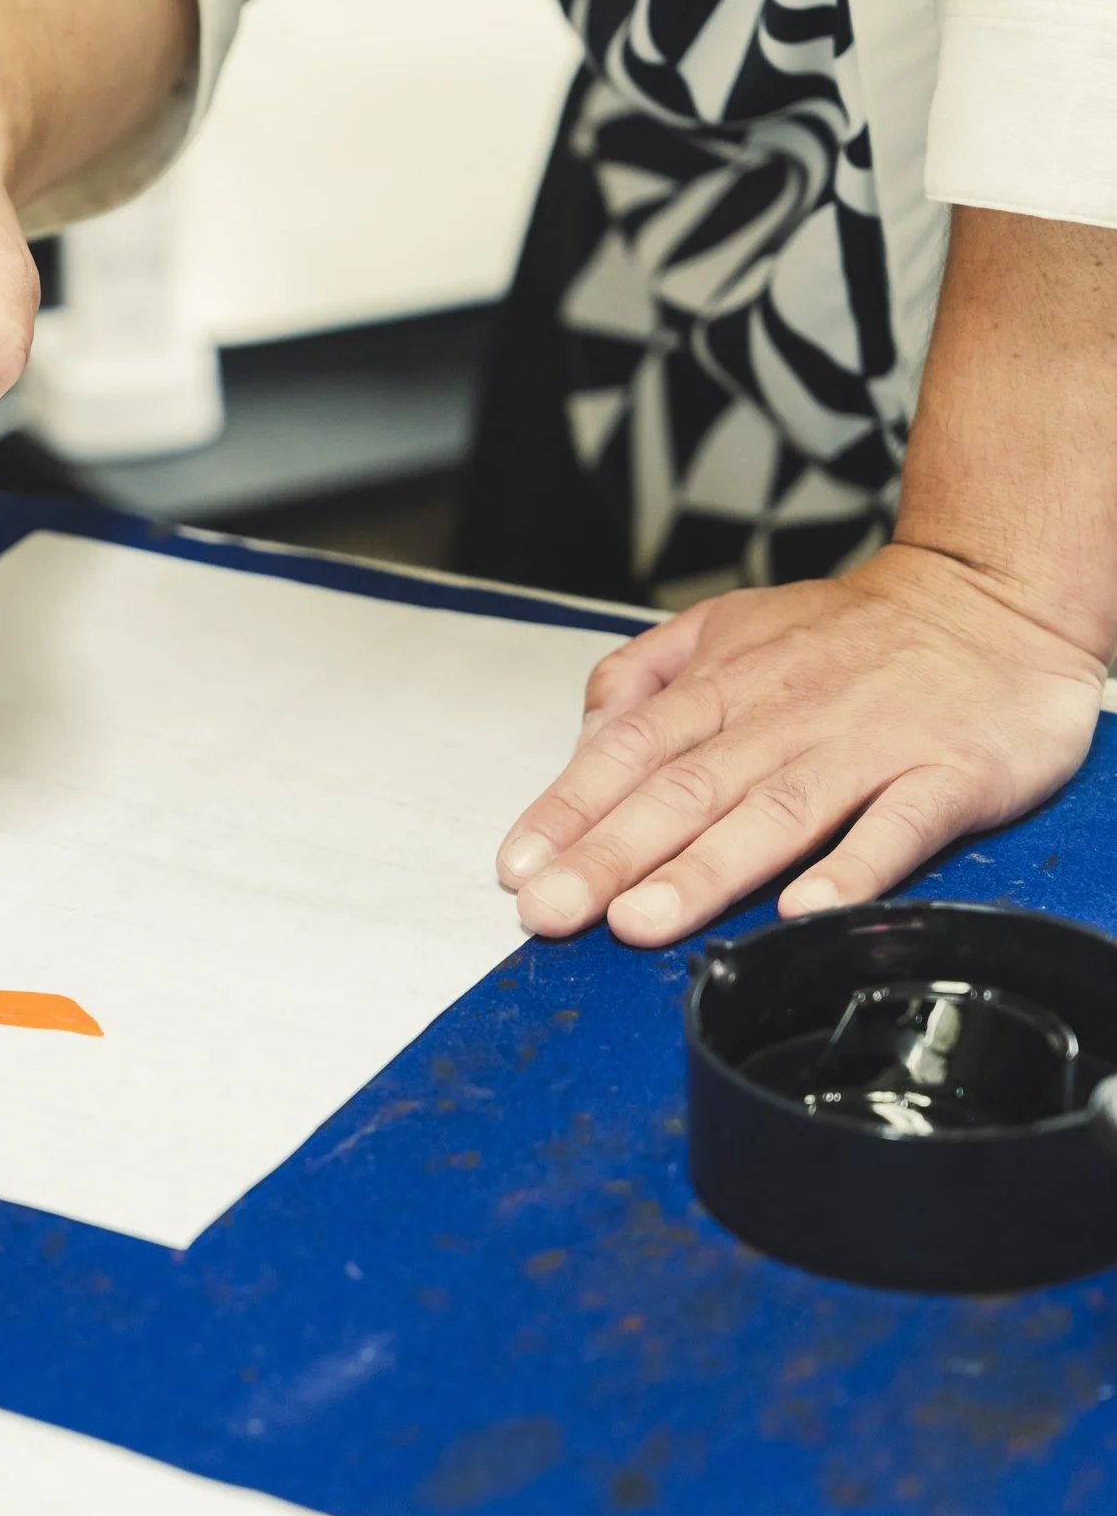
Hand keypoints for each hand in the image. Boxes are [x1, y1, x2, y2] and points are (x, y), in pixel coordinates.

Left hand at [495, 543, 1107, 946]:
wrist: (995, 593)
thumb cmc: (853, 631)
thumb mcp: (730, 623)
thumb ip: (646, 673)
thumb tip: (585, 730)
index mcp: (726, 684)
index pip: (627, 750)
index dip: (568, 810)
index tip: (519, 868)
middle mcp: (786, 714)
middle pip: (685, 789)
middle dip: (610, 855)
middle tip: (553, 913)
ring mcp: (868, 744)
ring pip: (775, 811)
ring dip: (704, 871)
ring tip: (643, 922)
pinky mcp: (950, 772)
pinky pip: (899, 825)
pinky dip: (853, 868)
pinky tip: (805, 911)